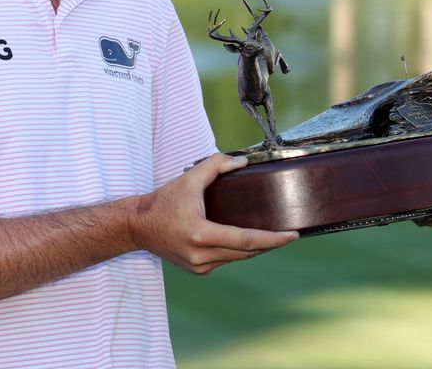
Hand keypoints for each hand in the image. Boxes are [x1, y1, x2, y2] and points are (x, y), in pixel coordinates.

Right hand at [130, 153, 297, 273]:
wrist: (138, 227)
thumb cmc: (163, 202)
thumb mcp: (188, 179)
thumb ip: (215, 166)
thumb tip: (242, 161)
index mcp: (200, 234)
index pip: (246, 240)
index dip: (272, 239)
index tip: (292, 235)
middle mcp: (201, 255)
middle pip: (246, 252)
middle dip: (269, 243)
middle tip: (288, 233)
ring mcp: (199, 266)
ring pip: (237, 258)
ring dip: (253, 247)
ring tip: (269, 235)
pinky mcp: (197, 270)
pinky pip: (225, 260)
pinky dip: (236, 251)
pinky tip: (241, 240)